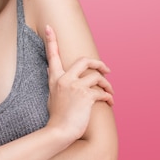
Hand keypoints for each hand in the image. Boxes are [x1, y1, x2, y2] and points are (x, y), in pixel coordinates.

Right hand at [45, 25, 113, 142]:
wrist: (59, 132)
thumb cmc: (56, 117)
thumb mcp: (52, 95)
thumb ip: (54, 81)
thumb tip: (50, 70)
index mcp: (55, 78)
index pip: (52, 55)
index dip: (51, 40)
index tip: (49, 27)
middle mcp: (64, 79)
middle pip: (84, 61)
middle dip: (98, 63)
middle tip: (106, 69)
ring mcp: (75, 87)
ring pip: (97, 77)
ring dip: (107, 85)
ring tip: (110, 92)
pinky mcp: (85, 96)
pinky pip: (102, 92)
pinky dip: (109, 97)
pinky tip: (110, 102)